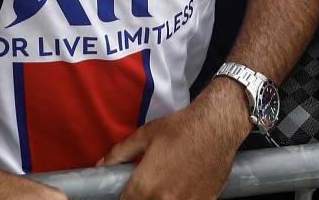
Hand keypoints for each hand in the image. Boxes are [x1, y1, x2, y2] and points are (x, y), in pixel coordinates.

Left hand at [101, 82, 248, 198]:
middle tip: (147, 187)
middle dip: (142, 198)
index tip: (128, 192)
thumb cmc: (181, 128)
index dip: (124, 198)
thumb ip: (120, 153)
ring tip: (164, 189)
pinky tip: (181, 189)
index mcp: (146, 185)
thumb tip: (102, 164)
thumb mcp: (145, 135)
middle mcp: (165, 199)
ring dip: (162, 199)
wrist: (217, 126)